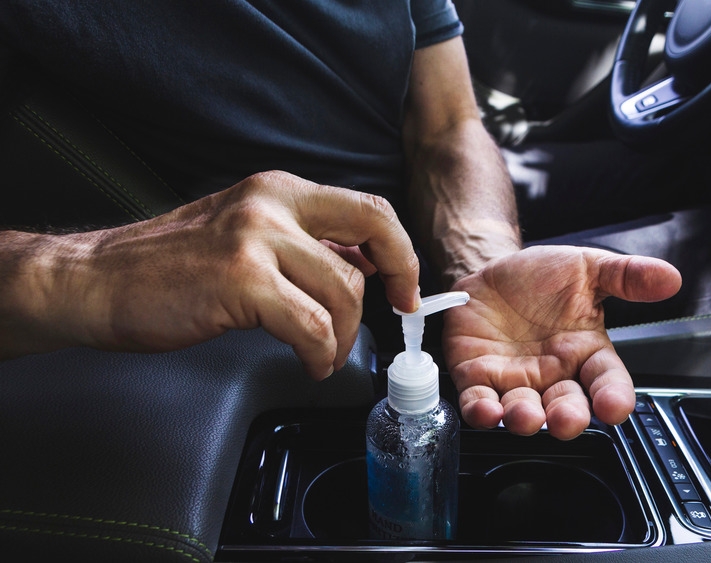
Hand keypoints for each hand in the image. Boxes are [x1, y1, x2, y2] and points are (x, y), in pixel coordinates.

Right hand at [28, 171, 419, 378]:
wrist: (96, 281)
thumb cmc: (167, 267)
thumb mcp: (244, 235)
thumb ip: (301, 245)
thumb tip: (361, 268)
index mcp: (277, 191)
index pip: (367, 209)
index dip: (399, 249)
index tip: (405, 284)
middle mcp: (271, 205)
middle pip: (374, 232)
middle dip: (397, 279)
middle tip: (395, 313)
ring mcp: (256, 240)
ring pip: (345, 291)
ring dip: (345, 337)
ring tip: (325, 354)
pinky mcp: (242, 281)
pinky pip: (313, 327)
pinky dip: (320, 354)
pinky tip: (308, 362)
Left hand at [443, 245, 680, 439]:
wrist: (493, 267)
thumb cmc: (542, 277)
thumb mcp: (588, 267)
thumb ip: (626, 276)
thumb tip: (670, 278)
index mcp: (585, 353)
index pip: (607, 382)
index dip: (613, 398)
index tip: (615, 407)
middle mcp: (553, 375)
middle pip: (567, 407)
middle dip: (568, 418)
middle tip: (567, 420)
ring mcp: (515, 381)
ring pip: (523, 411)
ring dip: (525, 419)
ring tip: (526, 416)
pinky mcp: (478, 378)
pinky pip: (479, 401)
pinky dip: (481, 411)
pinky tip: (485, 410)